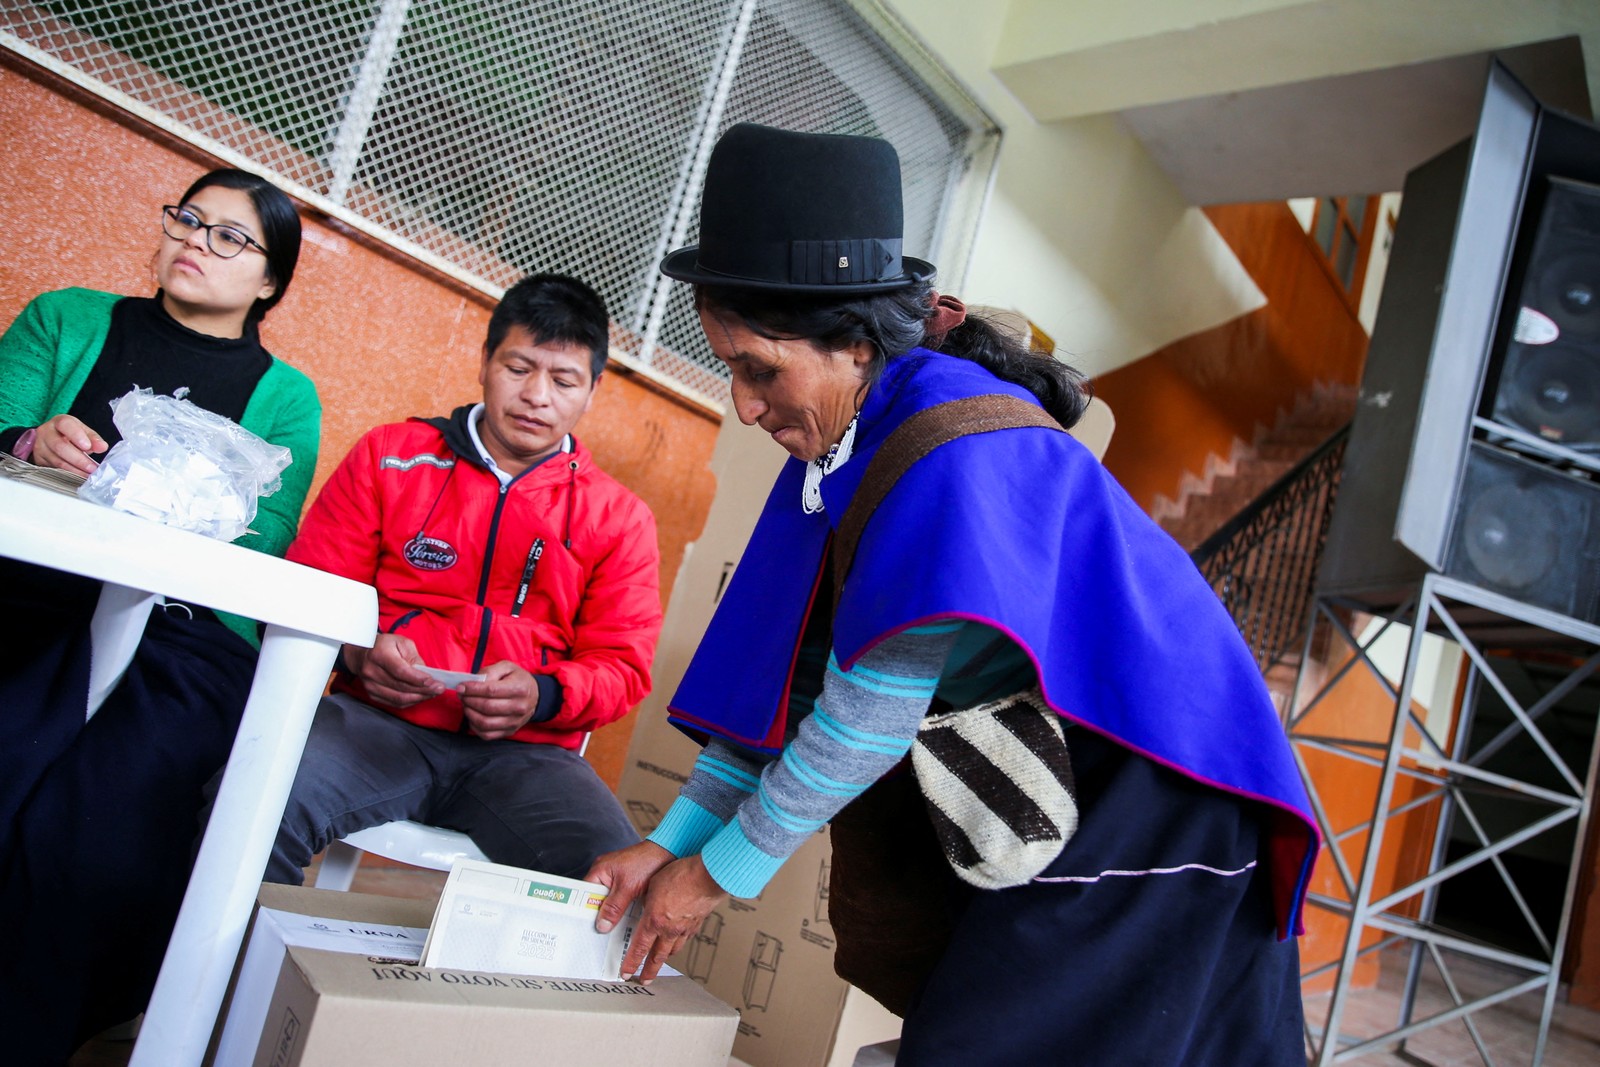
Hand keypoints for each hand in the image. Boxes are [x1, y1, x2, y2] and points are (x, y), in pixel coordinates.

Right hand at [31, 414, 106, 474]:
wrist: (51, 439)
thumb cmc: (70, 434)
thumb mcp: (82, 431)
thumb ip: (93, 438)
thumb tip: (102, 447)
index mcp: (59, 422)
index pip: (65, 425)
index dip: (76, 435)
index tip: (87, 446)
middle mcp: (46, 432)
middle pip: (60, 446)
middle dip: (79, 459)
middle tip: (92, 467)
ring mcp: (40, 447)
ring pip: (57, 461)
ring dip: (75, 470)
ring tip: (89, 474)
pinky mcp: (39, 460)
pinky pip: (54, 469)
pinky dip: (69, 474)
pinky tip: (79, 477)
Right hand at [343, 633, 443, 707]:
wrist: (360, 653)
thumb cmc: (384, 645)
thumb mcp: (401, 643)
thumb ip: (414, 658)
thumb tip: (426, 674)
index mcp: (379, 655)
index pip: (400, 671)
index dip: (418, 679)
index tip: (434, 682)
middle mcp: (372, 671)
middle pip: (401, 687)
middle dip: (424, 690)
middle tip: (439, 689)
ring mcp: (370, 685)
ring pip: (398, 698)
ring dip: (418, 698)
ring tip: (432, 694)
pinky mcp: (372, 694)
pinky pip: (394, 703)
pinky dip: (409, 702)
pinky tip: (420, 697)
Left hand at [457, 660, 539, 739]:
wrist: (535, 696)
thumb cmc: (518, 680)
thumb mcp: (507, 667)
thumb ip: (490, 671)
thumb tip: (473, 682)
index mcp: (519, 688)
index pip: (491, 690)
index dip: (472, 689)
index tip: (461, 687)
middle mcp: (519, 707)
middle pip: (487, 707)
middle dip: (469, 700)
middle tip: (462, 695)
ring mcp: (515, 722)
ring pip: (485, 723)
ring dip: (470, 714)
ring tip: (466, 705)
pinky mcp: (509, 731)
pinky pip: (487, 734)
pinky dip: (474, 726)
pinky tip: (473, 716)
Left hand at [590, 844, 726, 983]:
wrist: (706, 876)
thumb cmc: (680, 876)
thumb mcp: (651, 885)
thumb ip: (644, 900)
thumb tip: (636, 907)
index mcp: (654, 921)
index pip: (639, 949)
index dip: (631, 963)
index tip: (626, 973)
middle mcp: (669, 929)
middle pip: (657, 957)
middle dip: (649, 971)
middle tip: (644, 980)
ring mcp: (684, 928)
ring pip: (673, 950)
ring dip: (664, 959)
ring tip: (660, 962)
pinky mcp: (696, 923)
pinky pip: (685, 939)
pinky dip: (679, 944)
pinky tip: (678, 941)